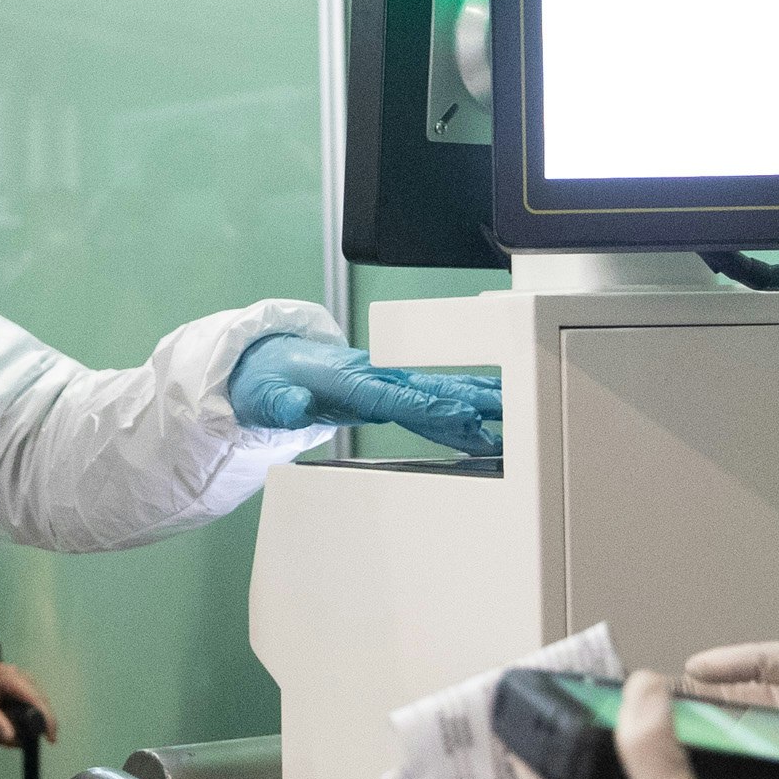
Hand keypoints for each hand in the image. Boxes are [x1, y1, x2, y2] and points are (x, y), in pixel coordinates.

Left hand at [0, 657, 56, 746]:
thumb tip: (12, 737)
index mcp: (12, 680)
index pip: (38, 701)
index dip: (48, 721)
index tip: (50, 740)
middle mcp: (21, 678)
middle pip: (37, 709)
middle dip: (20, 729)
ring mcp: (21, 682)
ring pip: (29, 710)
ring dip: (10, 726)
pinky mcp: (17, 688)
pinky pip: (22, 708)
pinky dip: (8, 720)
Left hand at [227, 334, 503, 456]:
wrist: (262, 360)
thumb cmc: (264, 380)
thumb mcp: (262, 396)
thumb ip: (281, 404)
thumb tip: (297, 405)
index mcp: (347, 378)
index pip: (394, 396)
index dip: (429, 406)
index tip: (463, 416)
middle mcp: (372, 374)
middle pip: (429, 386)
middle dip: (470, 399)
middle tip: (511, 412)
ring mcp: (383, 379)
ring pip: (437, 386)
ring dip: (476, 397)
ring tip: (516, 410)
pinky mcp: (387, 389)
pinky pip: (430, 396)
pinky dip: (460, 403)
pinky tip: (485, 418)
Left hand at [504, 671, 778, 778]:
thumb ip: (650, 750)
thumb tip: (641, 691)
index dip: (523, 755)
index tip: (511, 715)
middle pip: (583, 776)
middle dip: (571, 738)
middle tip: (560, 694)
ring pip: (627, 762)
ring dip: (622, 729)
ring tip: (614, 690)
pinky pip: (673, 756)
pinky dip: (668, 730)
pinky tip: (674, 707)